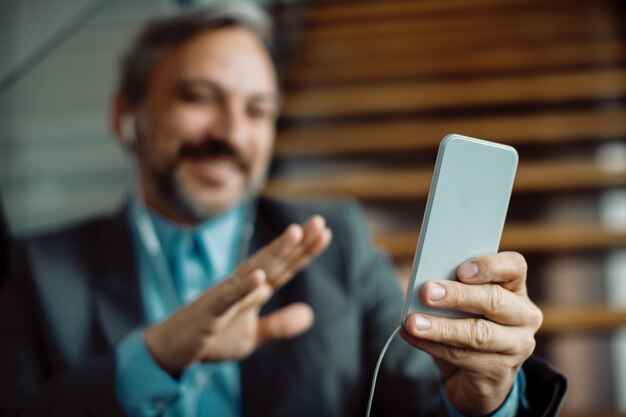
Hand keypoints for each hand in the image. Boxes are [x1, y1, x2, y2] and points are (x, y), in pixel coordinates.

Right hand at [144, 216, 331, 372]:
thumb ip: (279, 325)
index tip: (325, 232)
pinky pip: (227, 297)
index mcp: (255, 291)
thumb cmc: (212, 336)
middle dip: (297, 242)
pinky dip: (243, 287)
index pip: (285, 267)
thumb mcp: (253, 336)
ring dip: (274, 251)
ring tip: (295, 233)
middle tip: (319, 221)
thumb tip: (310, 314)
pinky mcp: (209, 310)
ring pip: (254, 269)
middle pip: (275, 261)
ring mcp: (226, 295)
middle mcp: (243, 285)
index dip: (305, 251)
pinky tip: (258, 276)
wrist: (173, 349)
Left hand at [400, 252, 541, 415]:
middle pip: (494, 300)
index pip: (514, 266)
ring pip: (479, 333)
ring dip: (441, 327)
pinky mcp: (502, 371)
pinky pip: (464, 356)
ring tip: (414, 322)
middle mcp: (524, 315)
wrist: (475, 375)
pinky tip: (414, 337)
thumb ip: (452, 289)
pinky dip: (433, 346)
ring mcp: (518, 345)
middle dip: (457, 295)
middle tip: (427, 292)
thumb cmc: (466, 325)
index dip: (489, 266)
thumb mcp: (462, 304)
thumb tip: (426, 286)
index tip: (461, 270)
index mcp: (515, 288)